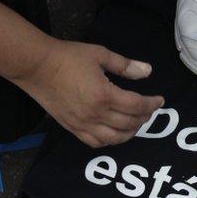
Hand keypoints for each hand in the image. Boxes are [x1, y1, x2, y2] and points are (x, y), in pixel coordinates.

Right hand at [14, 39, 163, 147]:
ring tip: (136, 123)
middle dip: (144, 118)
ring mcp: (83, 124)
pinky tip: (115, 133)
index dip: (152, 104)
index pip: (137, 106)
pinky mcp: (72, 128)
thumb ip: (125, 66)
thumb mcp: (100, 55)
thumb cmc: (68, 57)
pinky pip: (95, 142)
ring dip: (130, 132)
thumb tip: (148, 71)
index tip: (159, 100)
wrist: (37, 66)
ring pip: (114, 138)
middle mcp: (95, 114)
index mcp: (104, 95)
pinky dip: (109, 141)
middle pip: (129, 123)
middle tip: (149, 110)